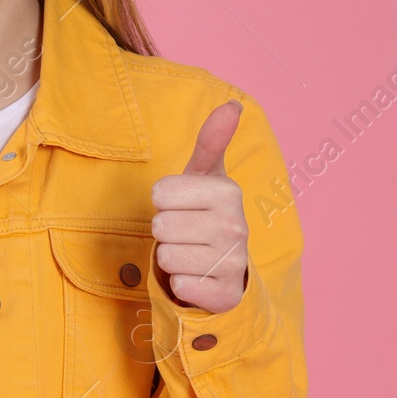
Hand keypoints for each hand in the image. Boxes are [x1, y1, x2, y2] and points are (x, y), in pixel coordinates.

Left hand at [150, 100, 248, 312]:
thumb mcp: (206, 177)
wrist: (226, 268)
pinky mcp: (225, 294)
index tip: (182, 206)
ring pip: (166, 256)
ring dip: (171, 258)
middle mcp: (236, 225)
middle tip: (185, 233)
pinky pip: (179, 285)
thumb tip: (233, 103)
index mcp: (228, 191)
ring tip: (191, 253)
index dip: (164, 202)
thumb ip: (212, 141)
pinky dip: (181, 284)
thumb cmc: (206, 213)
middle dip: (165, 231)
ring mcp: (233, 261)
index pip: (160, 193)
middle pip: (160, 226)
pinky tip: (198, 276)